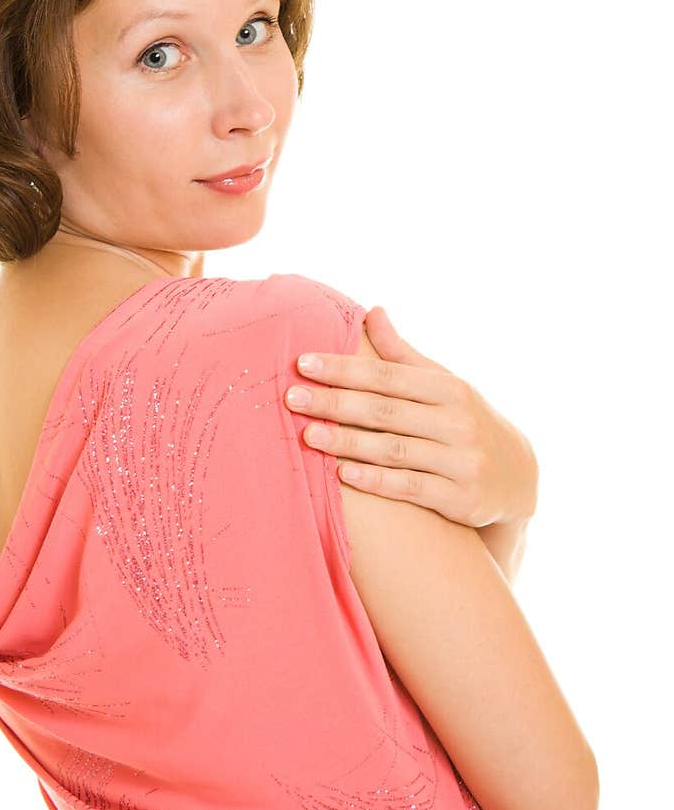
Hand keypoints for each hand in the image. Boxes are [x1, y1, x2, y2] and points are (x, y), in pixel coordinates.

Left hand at [284, 307, 537, 527]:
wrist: (518, 477)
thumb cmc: (464, 422)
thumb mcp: (443, 385)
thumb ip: (403, 355)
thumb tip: (373, 311)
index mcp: (449, 389)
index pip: (387, 375)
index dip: (344, 369)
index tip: (303, 364)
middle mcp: (457, 422)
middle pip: (385, 410)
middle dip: (336, 402)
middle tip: (292, 397)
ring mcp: (461, 461)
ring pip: (394, 449)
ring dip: (348, 442)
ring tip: (307, 435)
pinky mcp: (460, 498)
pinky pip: (411, 488)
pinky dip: (377, 480)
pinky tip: (343, 474)